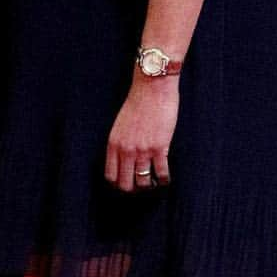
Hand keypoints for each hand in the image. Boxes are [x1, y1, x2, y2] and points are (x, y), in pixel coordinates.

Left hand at [104, 75, 177, 191]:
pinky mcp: (159, 147)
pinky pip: (162, 174)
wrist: (151, 87)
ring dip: (150, 185)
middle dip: (134, 189)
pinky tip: (165, 177)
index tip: (127, 183)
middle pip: (126, 184)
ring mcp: (142, 150)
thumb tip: (125, 161)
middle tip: (142, 185)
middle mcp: (125, 149)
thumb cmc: (138, 102)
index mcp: (113, 143)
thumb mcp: (121, 124)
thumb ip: (120, 142)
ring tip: (154, 181)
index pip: (111, 175)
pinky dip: (164, 180)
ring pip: (143, 183)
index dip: (119, 183)